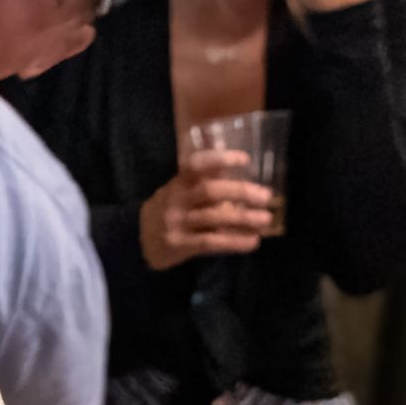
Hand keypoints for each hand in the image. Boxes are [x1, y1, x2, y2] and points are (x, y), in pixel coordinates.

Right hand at [139, 149, 274, 269]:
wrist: (139, 241)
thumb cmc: (171, 212)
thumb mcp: (179, 193)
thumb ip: (203, 184)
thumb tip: (244, 176)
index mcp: (177, 183)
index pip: (195, 165)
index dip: (219, 159)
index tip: (245, 159)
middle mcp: (175, 200)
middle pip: (210, 191)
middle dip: (241, 192)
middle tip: (266, 196)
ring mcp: (176, 223)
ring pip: (213, 217)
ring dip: (244, 218)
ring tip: (266, 218)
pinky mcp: (179, 244)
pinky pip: (210, 242)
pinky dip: (234, 241)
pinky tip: (253, 242)